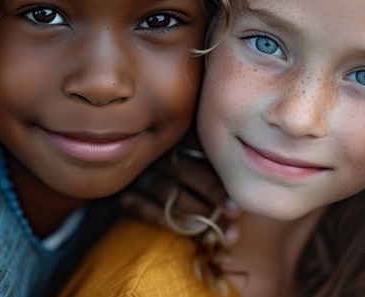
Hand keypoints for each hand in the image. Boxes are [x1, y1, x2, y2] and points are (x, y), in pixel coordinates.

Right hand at [122, 149, 241, 244]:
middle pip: (183, 167)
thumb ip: (216, 168)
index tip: (240, 198)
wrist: (127, 186)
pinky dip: (168, 220)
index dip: (219, 173)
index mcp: (174, 134)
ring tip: (217, 227)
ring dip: (195, 210)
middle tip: (235, 213)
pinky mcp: (121, 194)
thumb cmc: (183, 172)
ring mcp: (135, 172)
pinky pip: (141, 206)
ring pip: (166, 189)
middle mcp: (153, 150)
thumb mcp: (198, 158)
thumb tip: (243, 197)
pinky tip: (194, 230)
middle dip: (212, 191)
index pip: (197, 145)